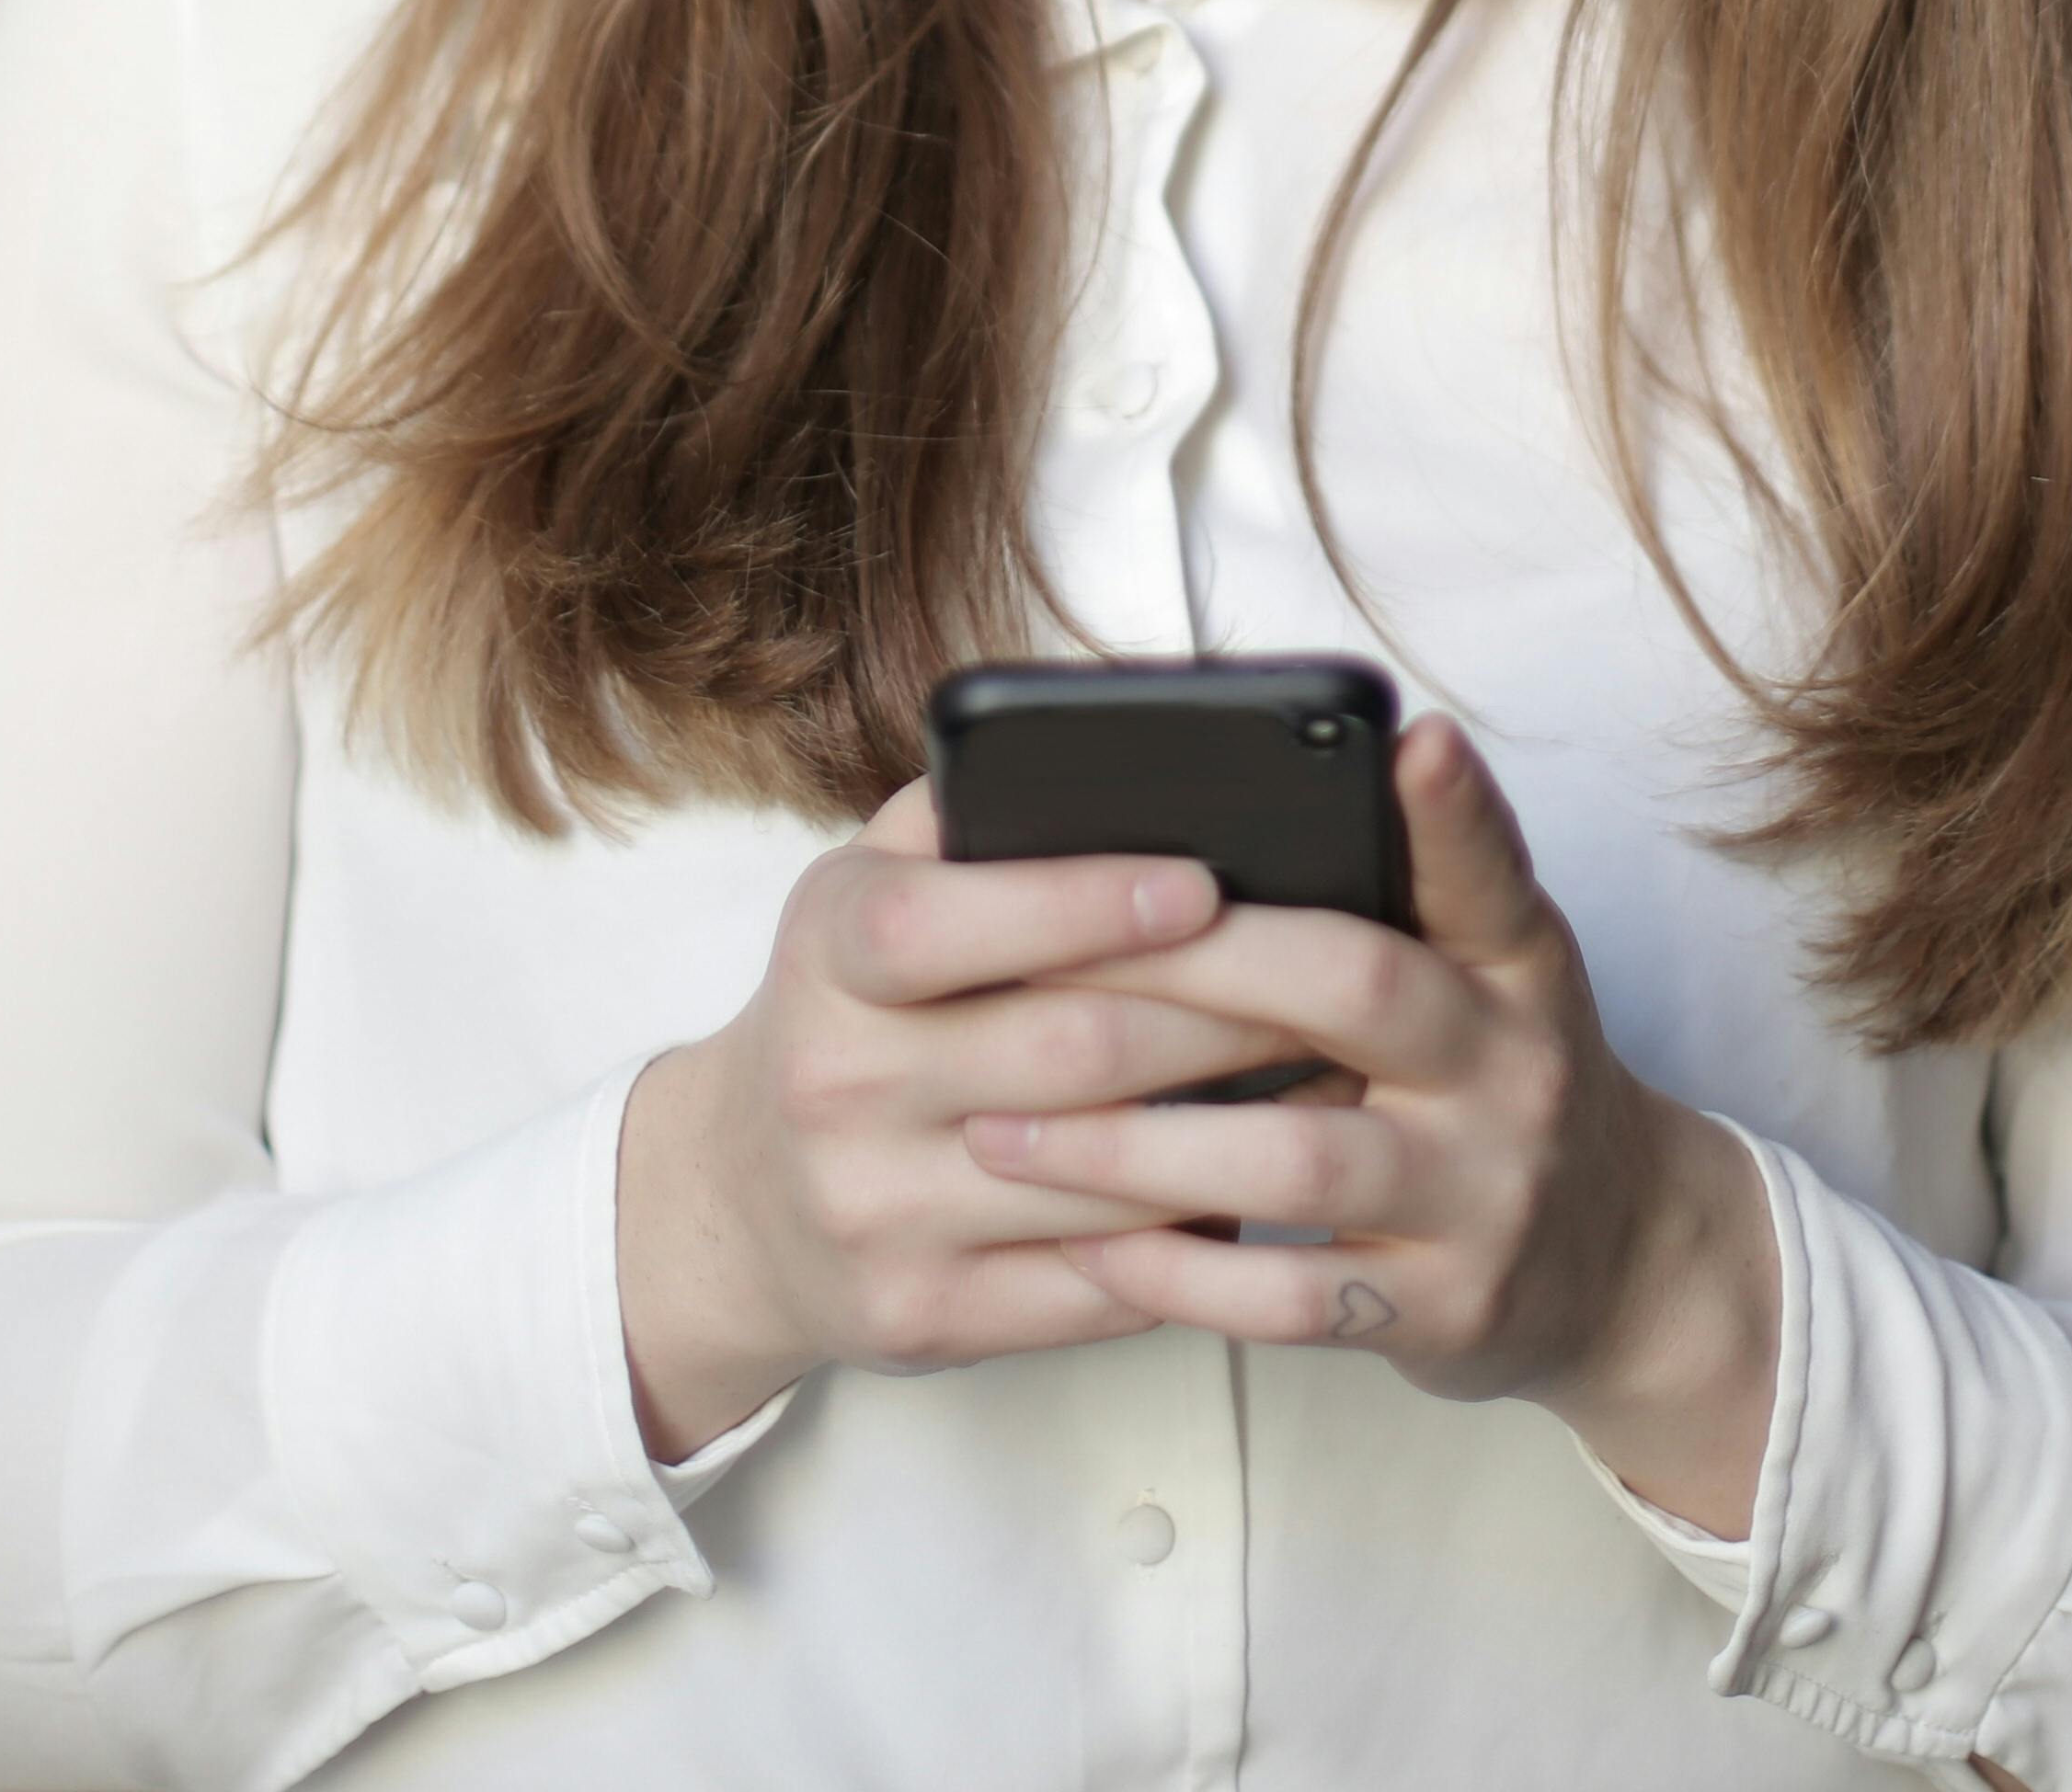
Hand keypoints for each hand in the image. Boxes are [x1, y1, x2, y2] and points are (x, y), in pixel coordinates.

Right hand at [613, 782, 1319, 1457]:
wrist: (737, 1204)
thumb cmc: (851, 1011)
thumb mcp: (869, 889)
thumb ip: (976, 816)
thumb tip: (1131, 754)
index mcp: (827, 957)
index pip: (946, 924)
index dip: (1083, 904)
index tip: (1204, 885)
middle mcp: (839, 1087)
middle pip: (1071, 1052)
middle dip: (1225, 1015)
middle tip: (1334, 983)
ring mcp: (878, 1214)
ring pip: (1104, 1180)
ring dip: (1239, 1131)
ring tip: (1333, 1074)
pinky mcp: (925, 1316)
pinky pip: (1097, 1284)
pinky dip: (1193, 1241)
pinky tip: (1258, 1187)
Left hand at [958, 721, 1778, 1535]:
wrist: (1625, 1262)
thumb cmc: (1497, 1088)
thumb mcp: (1489, 975)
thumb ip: (1395, 898)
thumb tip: (1203, 826)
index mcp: (1516, 963)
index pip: (1484, 868)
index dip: (1450, 808)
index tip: (1408, 740)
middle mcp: (1515, 1066)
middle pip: (1358, 987)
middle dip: (1192, 968)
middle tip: (1038, 963)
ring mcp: (1487, 1193)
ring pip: (1302, 1154)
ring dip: (1138, 1146)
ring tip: (1006, 1132)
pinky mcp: (1449, 1306)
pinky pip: (1293, 1295)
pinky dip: (1180, 1273)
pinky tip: (1091, 1247)